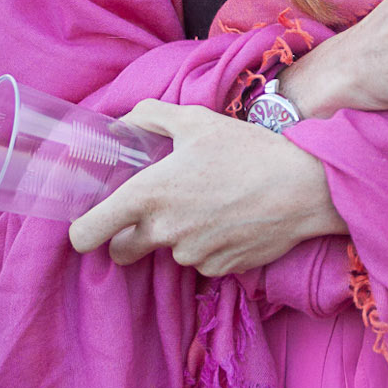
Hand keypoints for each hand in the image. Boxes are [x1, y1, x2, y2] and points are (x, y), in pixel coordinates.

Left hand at [67, 99, 345, 275]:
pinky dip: (208, 246)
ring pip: (168, 252)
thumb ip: (150, 118)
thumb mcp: (197, 120)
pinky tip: (230, 220)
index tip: (90, 225)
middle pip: (122, 252)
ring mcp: (191, 255)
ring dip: (177, 235)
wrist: (305, 188)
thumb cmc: (248, 150)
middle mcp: (163, 233)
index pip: (87, 234)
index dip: (82, 231)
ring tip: (209, 204)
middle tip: (154, 211)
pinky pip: (201, 261)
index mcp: (147, 196)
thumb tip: (124, 122)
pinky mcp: (219, 269)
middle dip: (128, 237)